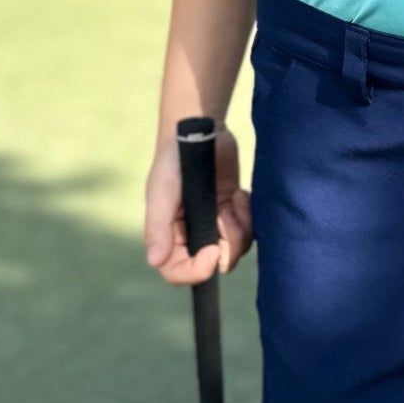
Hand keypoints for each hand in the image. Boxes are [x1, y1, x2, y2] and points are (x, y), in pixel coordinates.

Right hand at [145, 125, 253, 283]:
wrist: (201, 131)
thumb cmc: (174, 159)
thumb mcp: (162, 191)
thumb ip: (158, 227)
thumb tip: (155, 261)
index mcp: (169, 235)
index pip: (177, 271)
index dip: (197, 271)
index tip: (213, 251)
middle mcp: (191, 235)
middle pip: (215, 263)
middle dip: (228, 244)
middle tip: (227, 215)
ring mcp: (214, 224)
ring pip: (236, 248)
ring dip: (240, 227)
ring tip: (234, 199)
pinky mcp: (233, 211)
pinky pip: (248, 229)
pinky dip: (247, 214)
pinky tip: (238, 194)